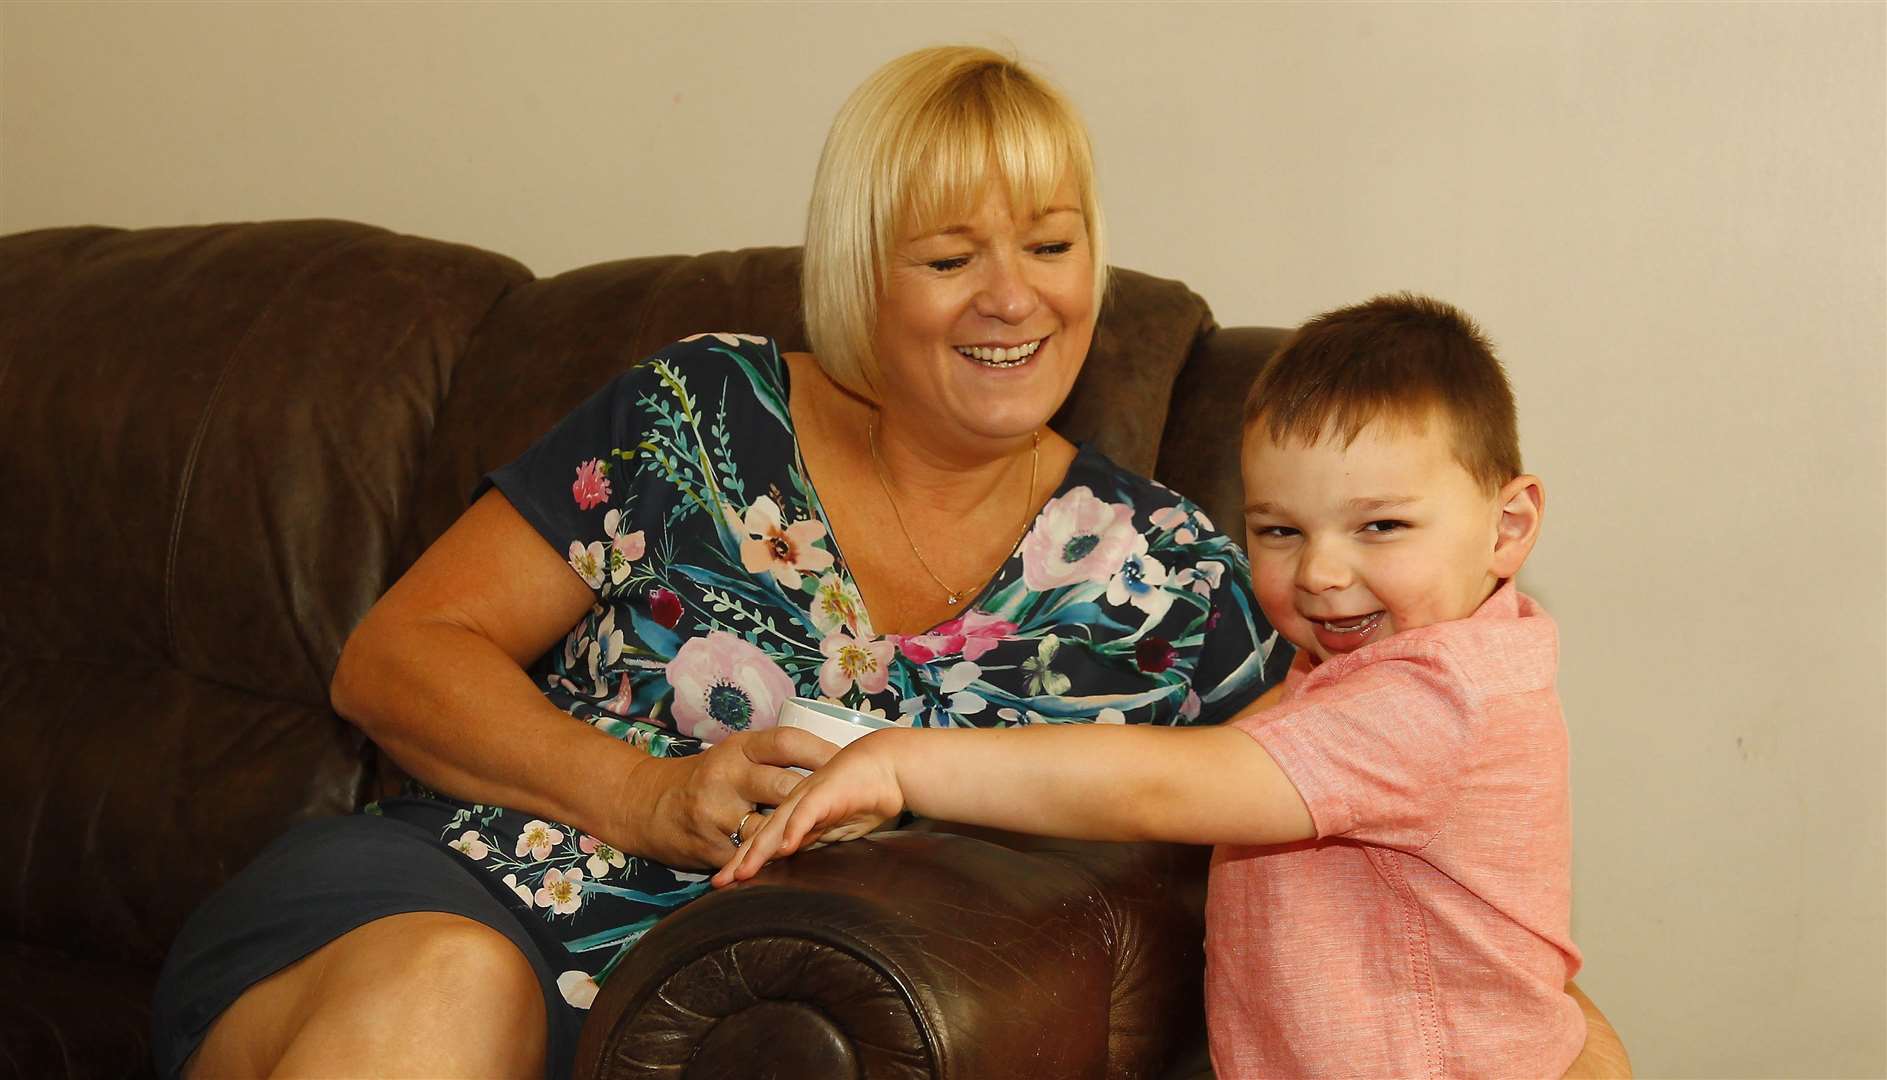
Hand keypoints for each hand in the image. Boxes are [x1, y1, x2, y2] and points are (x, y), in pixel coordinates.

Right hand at [619, 726, 837, 868]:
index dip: (820, 752)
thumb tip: (832, 761)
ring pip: (771, 828)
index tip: (848, 761)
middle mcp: (726, 776)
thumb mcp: (733, 756)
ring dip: (800, 835)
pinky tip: (797, 862)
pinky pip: (751, 857)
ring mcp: (716, 814)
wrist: (646, 805)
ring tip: (832, 837)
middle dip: (818, 799)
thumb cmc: (705, 778)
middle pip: (784, 787)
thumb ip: (772, 759)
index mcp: (738, 749)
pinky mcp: (711, 847)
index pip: (786, 742)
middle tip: (852, 804)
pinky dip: (775, 860)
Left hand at [711, 730, 907, 886]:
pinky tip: (785, 847)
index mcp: (797, 811)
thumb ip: (816, 838)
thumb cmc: (868, 795)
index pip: (765, 840)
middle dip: (740, 860)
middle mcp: (796, 802)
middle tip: (719, 883)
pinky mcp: (827, 790)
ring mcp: (809, 795)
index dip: (746, 860)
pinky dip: (796, 829)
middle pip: (762, 835)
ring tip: (742, 872)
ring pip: (778, 825)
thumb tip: (796, 854)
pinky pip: (808, 811)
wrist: (891, 765)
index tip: (727, 883)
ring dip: (759, 850)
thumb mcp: (837, 828)